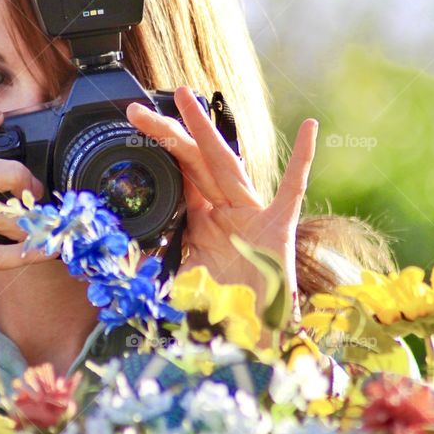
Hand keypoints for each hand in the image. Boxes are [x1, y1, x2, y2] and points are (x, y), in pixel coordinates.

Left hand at [127, 87, 317, 315]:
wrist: (255, 336)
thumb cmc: (223, 309)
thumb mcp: (179, 282)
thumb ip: (156, 270)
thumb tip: (123, 264)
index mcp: (203, 217)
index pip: (177, 173)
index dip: (156, 151)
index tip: (130, 128)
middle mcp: (224, 208)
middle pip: (193, 161)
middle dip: (168, 132)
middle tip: (137, 109)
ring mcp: (252, 214)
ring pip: (226, 164)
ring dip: (207, 130)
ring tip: (187, 98)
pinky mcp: (279, 227)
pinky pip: (292, 190)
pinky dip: (303, 160)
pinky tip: (310, 128)